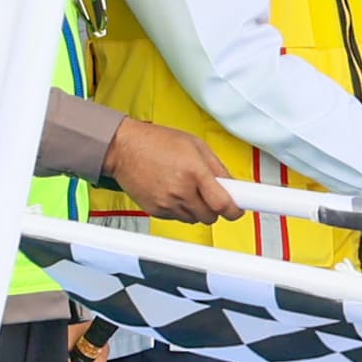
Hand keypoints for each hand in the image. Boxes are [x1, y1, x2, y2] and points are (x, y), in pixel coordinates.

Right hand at [102, 120, 239, 221]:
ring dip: (198, 209)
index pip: (222, 204)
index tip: (238, 209)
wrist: (123, 148)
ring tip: (189, 189)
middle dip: (215, 207)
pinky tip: (174, 192)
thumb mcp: (196, 145)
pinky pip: (177, 218)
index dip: (235, 210)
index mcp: (194, 172)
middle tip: (211, 194)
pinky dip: (181, 210)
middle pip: (210, 216)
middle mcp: (180, 191)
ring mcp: (166, 203)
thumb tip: (233, 185)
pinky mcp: (154, 210)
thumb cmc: (157, 142)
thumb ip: (218, 167)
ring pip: (194, 219)